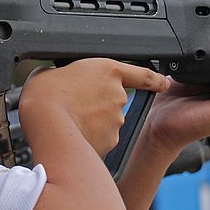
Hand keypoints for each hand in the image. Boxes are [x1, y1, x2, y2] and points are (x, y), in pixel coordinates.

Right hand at [19, 58, 169, 156]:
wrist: (46, 123)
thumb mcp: (52, 71)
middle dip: (98, 105)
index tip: (163, 82)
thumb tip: (61, 81)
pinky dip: (91, 139)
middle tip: (74, 106)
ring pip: (108, 122)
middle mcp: (118, 94)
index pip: (143, 74)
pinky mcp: (110, 140)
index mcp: (108, 70)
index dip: (155, 79)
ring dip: (94, 122)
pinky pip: (102, 139)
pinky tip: (73, 134)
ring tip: (69, 120)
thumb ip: (67, 75)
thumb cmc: (46, 94)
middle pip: (114, 100)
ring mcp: (116, 118)